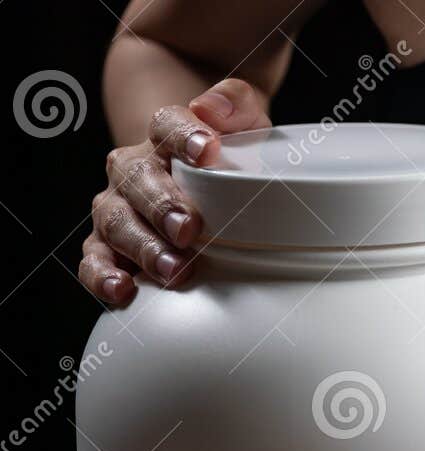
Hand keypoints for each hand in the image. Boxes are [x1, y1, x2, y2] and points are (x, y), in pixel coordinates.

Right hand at [80, 79, 270, 304]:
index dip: (183, 135)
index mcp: (165, 138)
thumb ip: (237, 104)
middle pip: (135, 178)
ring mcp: (118, 207)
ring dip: (143, 246)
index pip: (166, 124)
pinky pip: (95, 259)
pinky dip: (103, 275)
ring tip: (175, 269)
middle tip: (190, 228)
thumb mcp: (247, 127)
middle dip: (161, 205)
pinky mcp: (111, 245)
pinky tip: (123, 289)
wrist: (204, 184)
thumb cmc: (230, 160)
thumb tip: (211, 108)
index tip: (207, 150)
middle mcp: (134, 170)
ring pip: (115, 221)